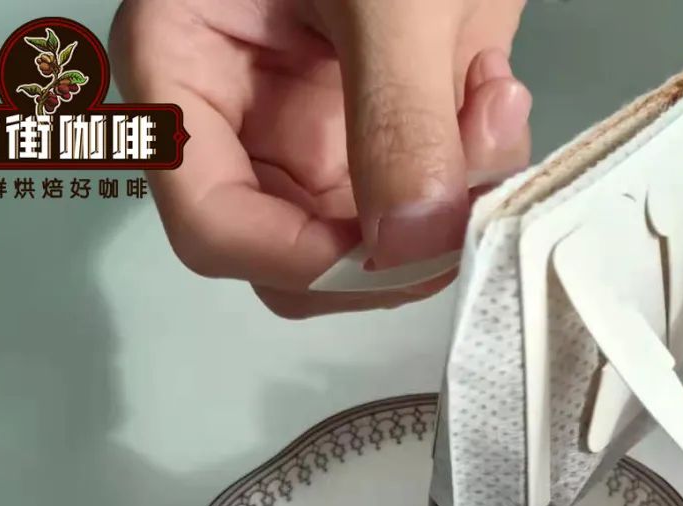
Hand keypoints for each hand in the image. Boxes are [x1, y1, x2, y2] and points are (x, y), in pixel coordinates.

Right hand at [108, 0, 529, 316]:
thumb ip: (398, 113)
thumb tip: (412, 245)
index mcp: (187, 70)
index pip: (210, 223)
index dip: (298, 258)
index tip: (400, 245)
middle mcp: (240, 122)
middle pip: (287, 258)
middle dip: (390, 247)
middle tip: (467, 189)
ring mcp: (306, 134)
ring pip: (364, 248)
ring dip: (445, 208)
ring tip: (493, 101)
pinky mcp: (370, 137)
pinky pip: (417, 208)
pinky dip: (469, 178)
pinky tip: (494, 95)